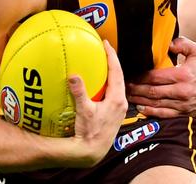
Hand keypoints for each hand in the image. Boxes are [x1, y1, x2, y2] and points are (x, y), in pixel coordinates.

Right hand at [67, 41, 127, 166]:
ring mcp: (119, 108)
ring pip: (117, 84)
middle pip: (119, 75)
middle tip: (105, 49)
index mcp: (117, 98)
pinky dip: (108, 83)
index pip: (116, 71)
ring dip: (111, 72)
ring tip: (103, 62)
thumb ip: (80, 92)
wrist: (93, 152)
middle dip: (112, 61)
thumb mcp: (84, 111)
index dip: (112, 56)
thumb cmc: (90, 133)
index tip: (106, 44)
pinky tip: (100, 82)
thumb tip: (73, 76)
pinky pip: (113, 91)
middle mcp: (121, 102)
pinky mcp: (114, 113)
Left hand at [126, 37, 195, 117]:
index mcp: (182, 75)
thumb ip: (182, 44)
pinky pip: (163, 114)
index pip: (156, 76)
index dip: (141, 76)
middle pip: (152, 91)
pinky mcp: (183, 112)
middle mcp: (180, 91)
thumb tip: (167, 43)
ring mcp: (182, 103)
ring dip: (140, 100)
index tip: (132, 74)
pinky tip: (141, 109)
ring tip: (128, 96)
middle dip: (136, 89)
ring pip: (155, 103)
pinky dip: (151, 112)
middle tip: (125, 86)